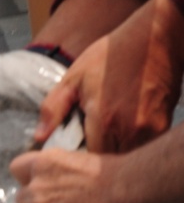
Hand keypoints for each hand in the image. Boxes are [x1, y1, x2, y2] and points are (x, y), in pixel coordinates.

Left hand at [12, 122, 183, 202]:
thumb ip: (57, 168)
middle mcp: (35, 186)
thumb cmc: (112, 175)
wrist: (124, 192)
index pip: (17, 169)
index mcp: (42, 163)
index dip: (27, 179)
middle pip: (20, 199)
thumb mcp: (77, 158)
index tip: (36, 185)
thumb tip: (53, 178)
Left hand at [34, 0, 183, 152]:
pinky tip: (124, 130)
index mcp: (103, 120)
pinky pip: (143, 147)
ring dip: (114, 155)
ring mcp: (149, 130)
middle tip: (87, 147)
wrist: (155, 37)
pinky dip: (132, 144)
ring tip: (106, 139)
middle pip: (107, 164)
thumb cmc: (113, 55)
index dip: (76, 161)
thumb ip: (53, 108)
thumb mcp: (74, 77)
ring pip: (126, 158)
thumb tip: (39, 136)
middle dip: (95, 161)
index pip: (85, 161)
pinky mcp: (162, 125)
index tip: (71, 154)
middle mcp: (128, 130)